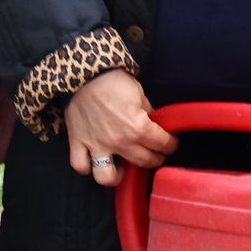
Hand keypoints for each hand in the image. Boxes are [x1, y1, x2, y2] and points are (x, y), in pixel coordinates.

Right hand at [63, 67, 174, 187]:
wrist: (84, 74)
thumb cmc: (114, 80)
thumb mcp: (140, 93)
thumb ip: (148, 113)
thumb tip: (153, 124)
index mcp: (138, 128)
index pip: (163, 144)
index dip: (171, 144)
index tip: (171, 142)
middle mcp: (119, 142)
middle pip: (144, 161)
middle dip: (155, 158)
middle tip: (156, 153)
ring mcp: (97, 146)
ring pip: (108, 177)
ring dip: (118, 176)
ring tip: (123, 168)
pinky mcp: (78, 143)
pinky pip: (81, 166)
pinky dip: (88, 167)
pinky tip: (96, 162)